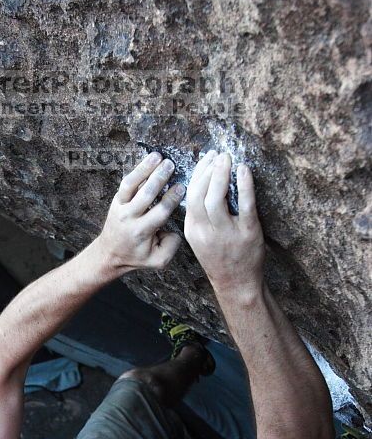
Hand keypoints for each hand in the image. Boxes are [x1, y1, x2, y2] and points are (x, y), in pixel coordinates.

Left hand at [96, 152, 183, 270]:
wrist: (109, 253)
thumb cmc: (136, 256)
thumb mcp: (157, 260)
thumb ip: (171, 246)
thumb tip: (176, 229)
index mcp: (142, 232)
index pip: (160, 211)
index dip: (171, 198)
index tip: (181, 187)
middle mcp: (130, 218)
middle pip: (146, 194)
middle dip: (159, 178)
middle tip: (171, 165)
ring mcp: (120, 207)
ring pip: (132, 184)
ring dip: (145, 169)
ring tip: (158, 156)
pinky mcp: (116, 200)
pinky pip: (126, 183)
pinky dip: (137, 170)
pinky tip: (148, 160)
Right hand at [184, 152, 265, 295]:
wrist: (236, 283)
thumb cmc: (219, 257)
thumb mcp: (200, 238)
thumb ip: (199, 216)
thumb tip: (204, 185)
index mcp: (193, 230)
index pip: (190, 195)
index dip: (198, 173)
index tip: (207, 159)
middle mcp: (206, 231)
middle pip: (201, 193)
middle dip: (208, 170)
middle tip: (219, 155)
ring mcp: (226, 232)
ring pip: (217, 198)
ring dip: (222, 174)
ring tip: (228, 159)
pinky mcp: (247, 233)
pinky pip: (245, 205)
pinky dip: (245, 184)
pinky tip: (244, 170)